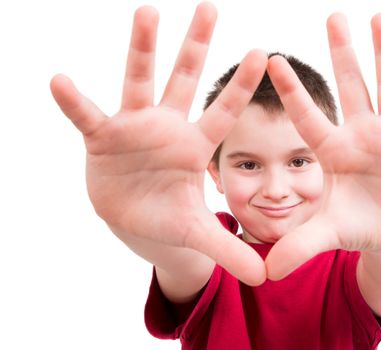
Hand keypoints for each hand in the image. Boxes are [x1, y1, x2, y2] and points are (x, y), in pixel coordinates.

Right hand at [50, 4, 267, 285]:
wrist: (135, 220)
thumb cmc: (170, 219)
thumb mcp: (198, 234)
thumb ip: (230, 250)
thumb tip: (264, 277)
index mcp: (196, 147)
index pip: (224, 111)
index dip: (242, 85)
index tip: (263, 53)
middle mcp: (168, 128)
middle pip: (185, 80)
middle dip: (197, 46)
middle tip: (211, 6)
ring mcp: (135, 128)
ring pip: (139, 82)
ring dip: (142, 49)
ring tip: (148, 11)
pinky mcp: (103, 139)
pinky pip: (87, 116)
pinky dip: (75, 102)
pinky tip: (60, 80)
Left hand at [265, 13, 380, 279]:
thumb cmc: (358, 227)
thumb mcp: (329, 233)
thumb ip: (300, 245)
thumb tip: (268, 273)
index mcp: (334, 151)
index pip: (308, 116)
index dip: (291, 91)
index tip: (271, 60)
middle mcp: (362, 134)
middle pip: (351, 87)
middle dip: (342, 53)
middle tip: (333, 16)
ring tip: (380, 17)